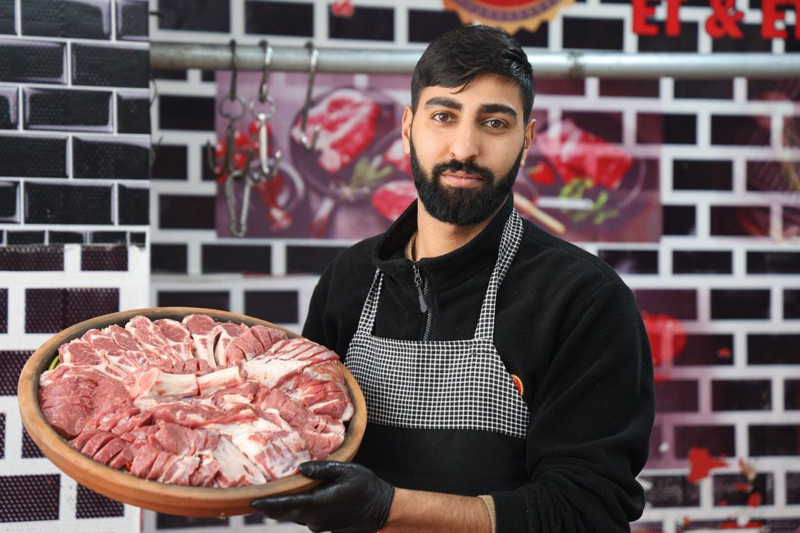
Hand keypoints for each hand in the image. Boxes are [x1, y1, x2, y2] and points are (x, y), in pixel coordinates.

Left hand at [251, 461, 394, 532]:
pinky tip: (289, 498)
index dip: (269, 504)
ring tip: (266, 495)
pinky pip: (302, 516)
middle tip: (250, 497)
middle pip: (285, 514)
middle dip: (268, 507)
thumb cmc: (366, 486)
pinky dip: (293, 508)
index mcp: (321, 503)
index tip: (253, 501)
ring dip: (280, 508)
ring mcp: (319, 524)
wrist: (381, 509)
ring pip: (293, 516)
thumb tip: (300, 468)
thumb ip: (322, 469)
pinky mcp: (322, 524)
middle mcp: (316, 518)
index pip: (289, 505)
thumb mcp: (347, 471)